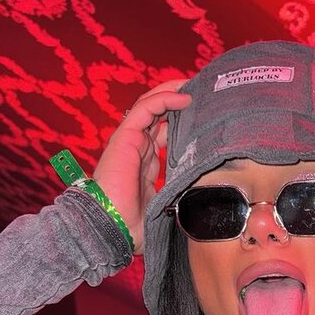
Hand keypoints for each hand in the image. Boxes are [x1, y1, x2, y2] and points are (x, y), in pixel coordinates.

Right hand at [93, 80, 191, 253]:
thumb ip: (176, 192)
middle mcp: (138, 147)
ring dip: (173, 92)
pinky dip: (165, 99)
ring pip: (152, 105)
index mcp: (145, 162)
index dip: (182, 121)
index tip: (204, 117)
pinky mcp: (125, 136)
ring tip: (195, 86)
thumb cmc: (132, 225)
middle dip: (179, 100)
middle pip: (159, 113)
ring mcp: (130, 140)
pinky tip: (185, 98)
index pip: (165, 132)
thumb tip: (199, 195)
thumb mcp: (163, 204)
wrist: (110, 228)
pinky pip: (146, 108)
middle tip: (203, 93)